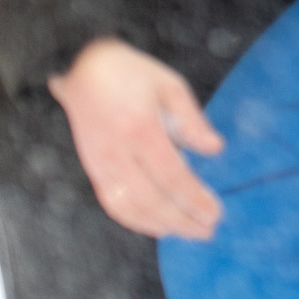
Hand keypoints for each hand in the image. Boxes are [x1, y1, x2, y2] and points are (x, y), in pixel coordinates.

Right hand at [47, 38, 224, 239]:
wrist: (82, 67)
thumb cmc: (131, 73)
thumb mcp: (169, 85)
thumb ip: (192, 120)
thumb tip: (215, 149)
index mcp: (140, 129)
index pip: (171, 176)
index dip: (194, 199)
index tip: (216, 212)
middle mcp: (116, 152)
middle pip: (151, 199)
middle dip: (181, 219)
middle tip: (208, 229)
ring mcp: (99, 163)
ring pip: (129, 207)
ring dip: (160, 225)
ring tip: (188, 231)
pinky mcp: (91, 168)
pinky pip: (111, 203)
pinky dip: (134, 220)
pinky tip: (157, 225)